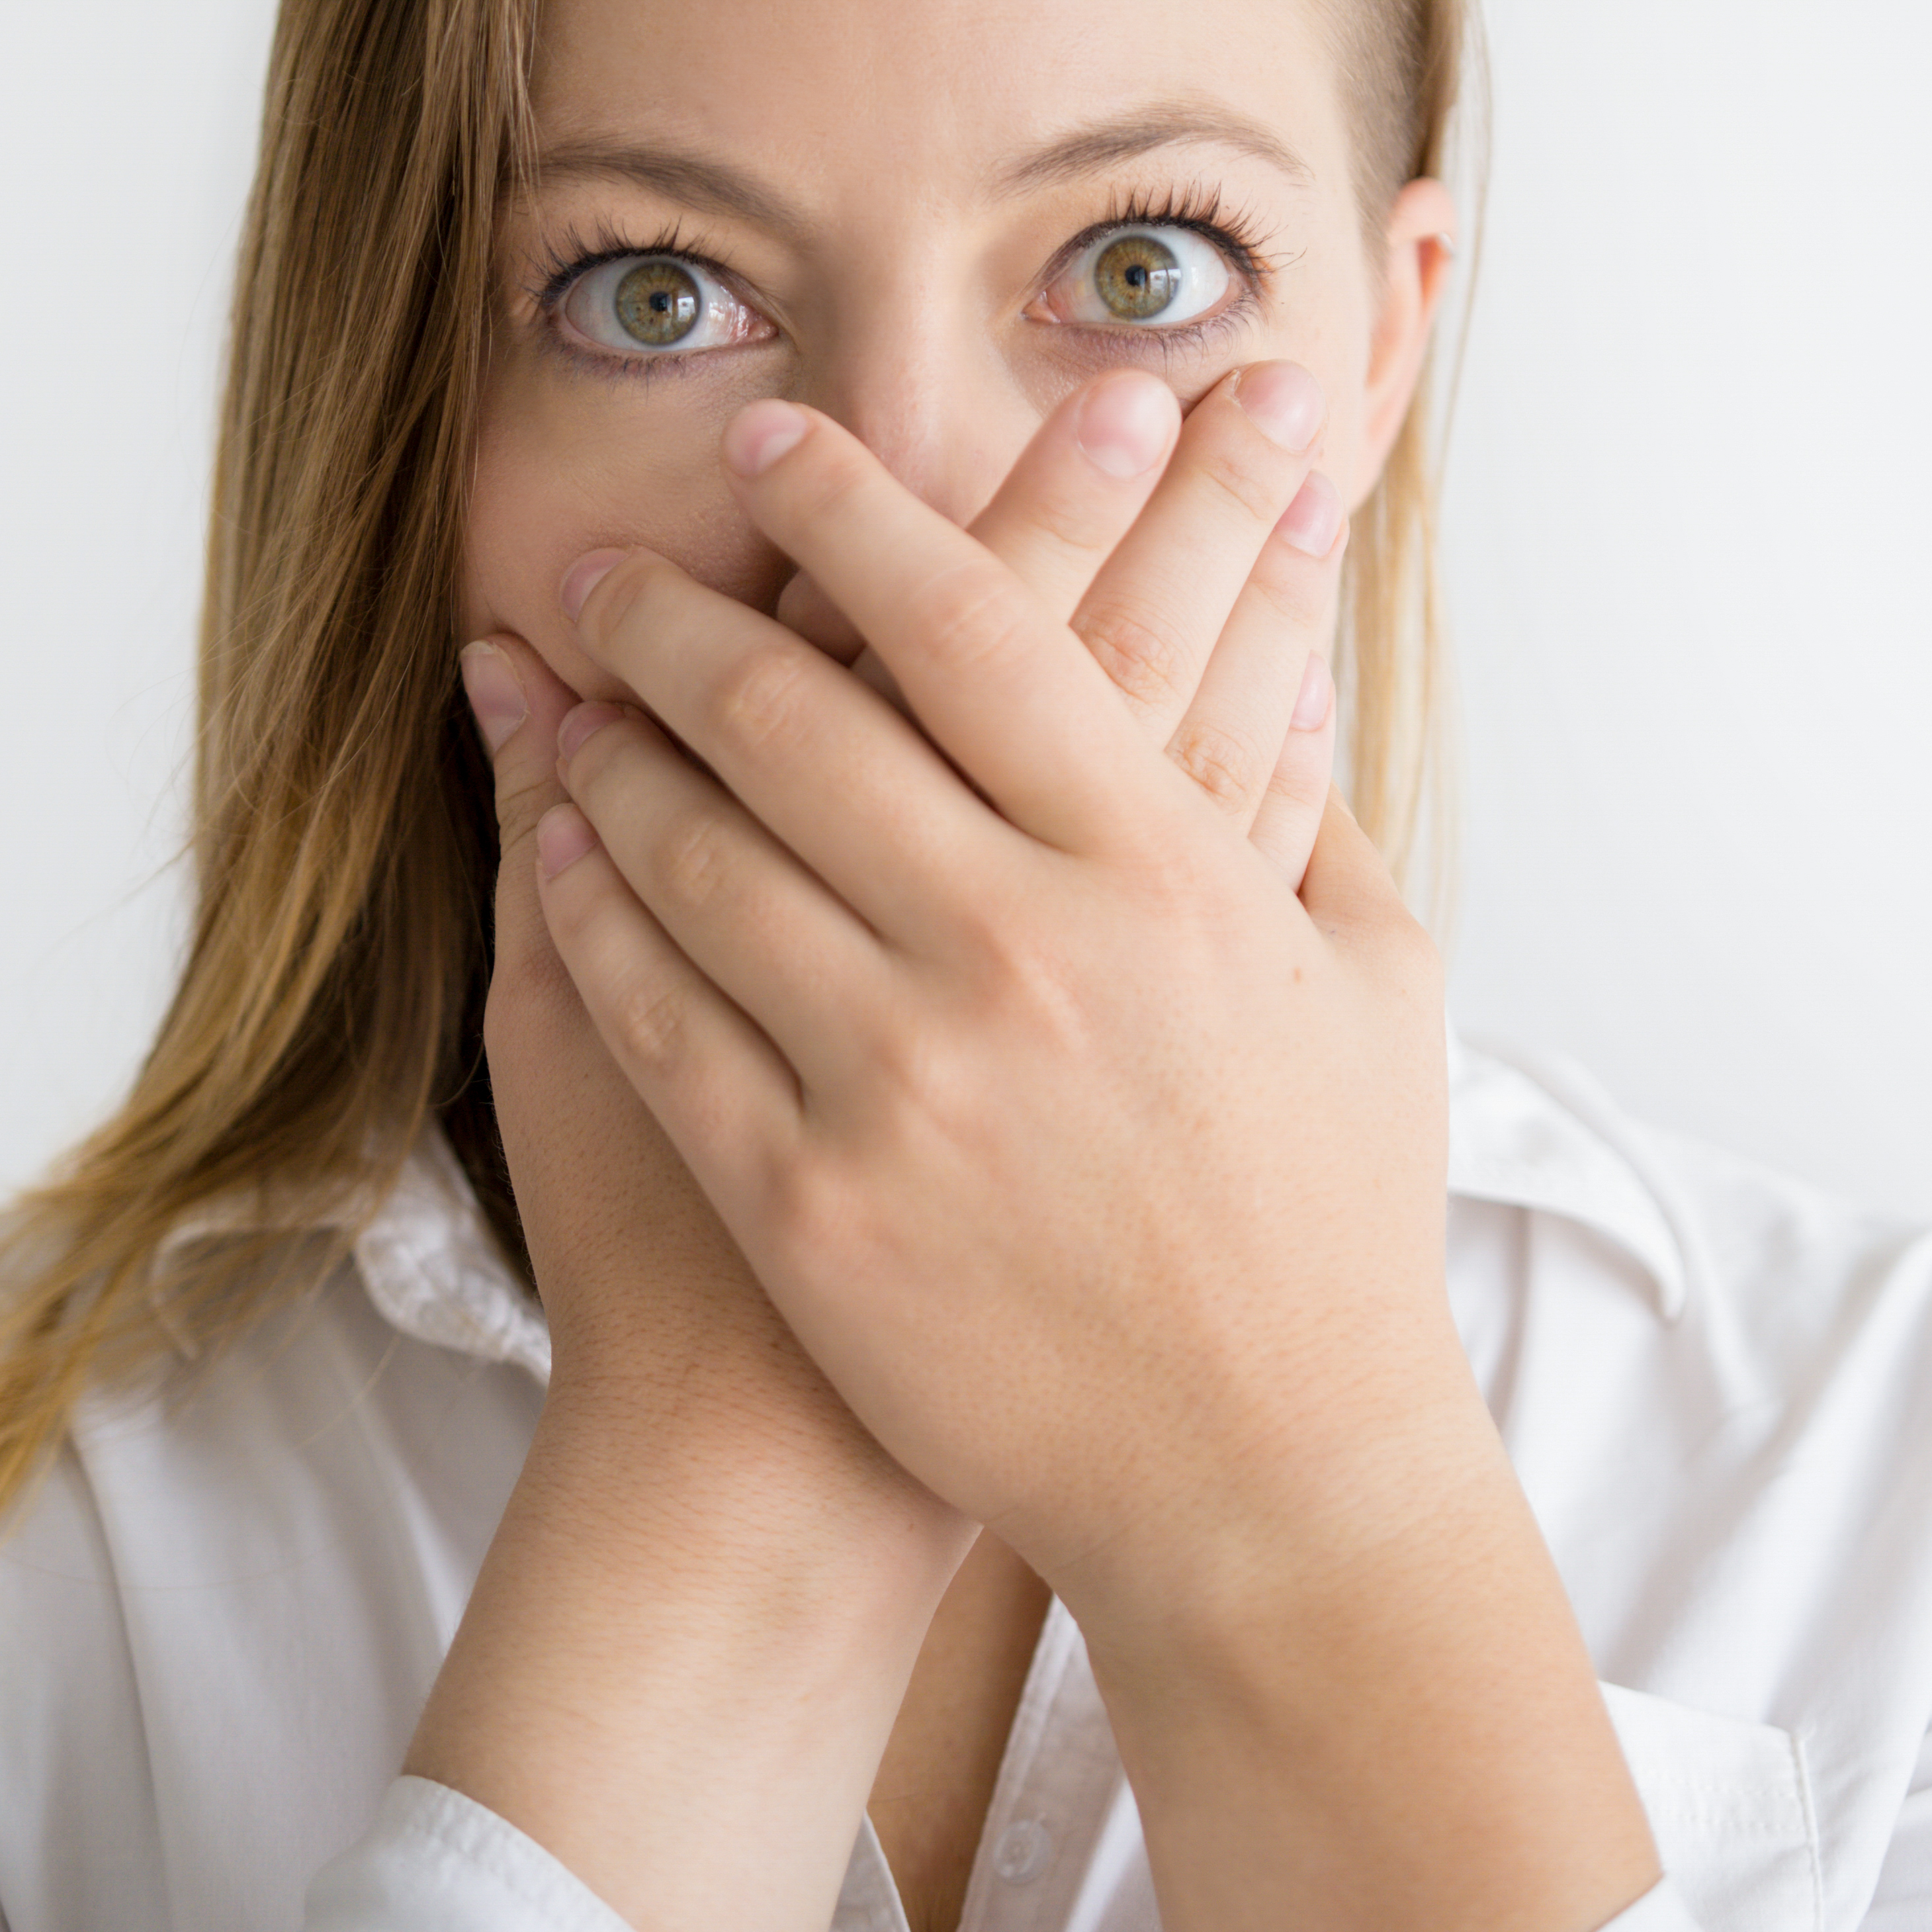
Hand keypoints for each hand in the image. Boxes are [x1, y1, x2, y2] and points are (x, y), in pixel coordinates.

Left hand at [532, 396, 1660, 1931]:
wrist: (1269, 1482)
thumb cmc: (1333, 1228)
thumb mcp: (1373, 985)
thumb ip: (1307, 814)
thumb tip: (1282, 667)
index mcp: (1163, 872)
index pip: (976, 627)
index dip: (858, 514)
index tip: (773, 448)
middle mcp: (1022, 952)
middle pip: (799, 720)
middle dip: (681, 615)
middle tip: (613, 557)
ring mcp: (903, 1081)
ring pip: (699, 859)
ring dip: (614, 751)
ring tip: (568, 690)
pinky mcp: (812, 1204)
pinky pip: (659, 1020)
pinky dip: (592, 914)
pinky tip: (559, 849)